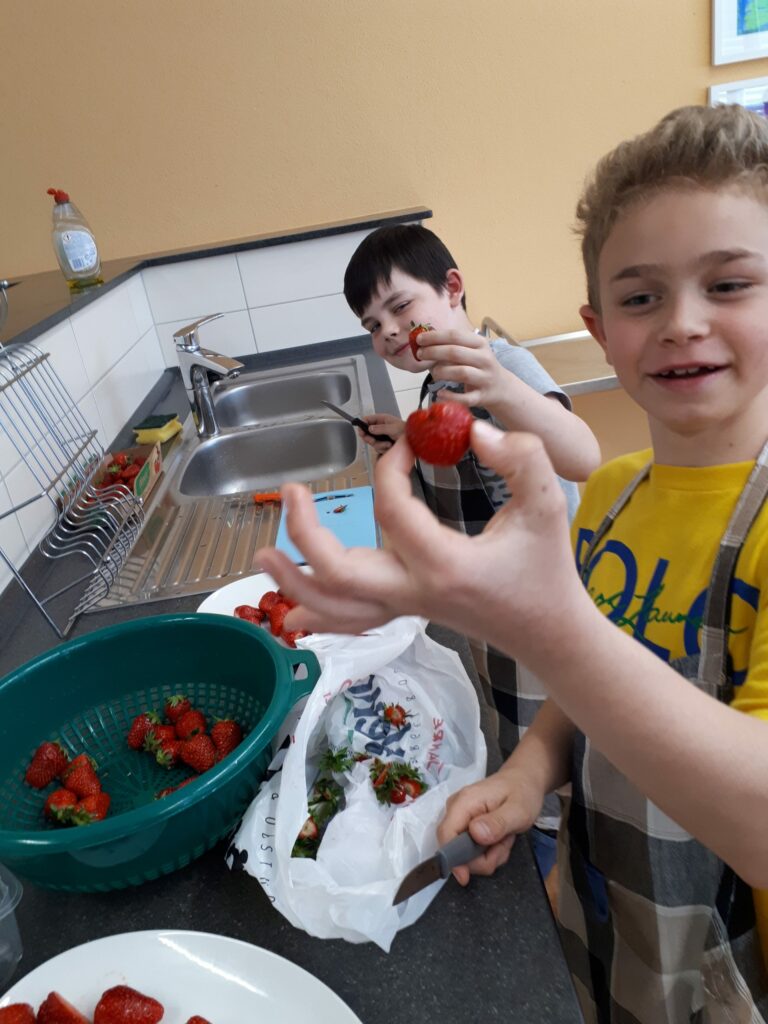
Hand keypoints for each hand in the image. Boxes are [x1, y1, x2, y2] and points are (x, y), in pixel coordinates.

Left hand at [256, 420, 584, 656]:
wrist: (549, 632)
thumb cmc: (546, 569)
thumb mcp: (547, 503)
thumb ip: (519, 456)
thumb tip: (472, 430)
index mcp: (444, 564)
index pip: (393, 509)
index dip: (390, 467)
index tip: (404, 441)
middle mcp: (415, 592)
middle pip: (339, 572)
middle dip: (304, 533)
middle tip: (291, 492)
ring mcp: (406, 608)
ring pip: (335, 607)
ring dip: (294, 582)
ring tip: (262, 555)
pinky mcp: (406, 613)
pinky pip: (352, 621)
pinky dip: (320, 615)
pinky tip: (292, 610)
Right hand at [358, 413, 403, 453]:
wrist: (412, 440)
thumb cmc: (406, 430)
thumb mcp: (392, 428)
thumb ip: (380, 428)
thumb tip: (370, 428)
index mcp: (383, 420)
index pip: (369, 419)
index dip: (363, 424)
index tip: (360, 429)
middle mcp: (381, 427)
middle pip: (368, 432)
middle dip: (370, 438)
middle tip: (371, 440)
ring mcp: (382, 436)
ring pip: (373, 441)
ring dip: (379, 445)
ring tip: (388, 444)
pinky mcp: (384, 443)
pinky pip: (378, 447)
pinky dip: (383, 448)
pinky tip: (389, 447)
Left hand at [415, 329, 513, 408]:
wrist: (502, 388)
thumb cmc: (480, 367)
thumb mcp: (472, 351)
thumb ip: (453, 346)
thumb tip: (424, 343)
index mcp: (480, 344)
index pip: (455, 336)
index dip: (435, 337)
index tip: (420, 339)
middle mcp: (484, 359)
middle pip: (455, 353)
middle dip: (433, 352)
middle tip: (420, 354)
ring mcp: (484, 378)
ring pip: (461, 373)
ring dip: (441, 372)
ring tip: (432, 372)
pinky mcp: (482, 396)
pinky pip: (465, 398)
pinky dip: (451, 396)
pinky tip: (440, 394)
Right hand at [436, 764, 545, 884]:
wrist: (525, 781)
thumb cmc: (523, 792)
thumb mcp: (518, 810)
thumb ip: (497, 823)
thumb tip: (475, 834)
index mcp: (464, 802)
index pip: (446, 834)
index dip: (452, 859)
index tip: (466, 877)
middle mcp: (456, 809)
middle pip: (455, 849)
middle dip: (481, 857)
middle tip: (504, 846)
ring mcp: (460, 818)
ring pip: (465, 853)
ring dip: (488, 855)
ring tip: (505, 839)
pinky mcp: (465, 826)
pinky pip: (471, 850)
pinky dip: (488, 852)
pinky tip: (501, 839)